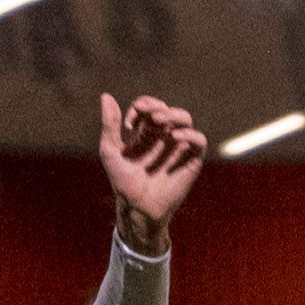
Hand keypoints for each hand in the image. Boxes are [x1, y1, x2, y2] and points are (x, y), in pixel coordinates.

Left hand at [101, 94, 205, 241]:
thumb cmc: (123, 182)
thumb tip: (106, 96)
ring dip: (174, 115)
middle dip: (158, 108)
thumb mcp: (110, 151)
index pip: (149, 107)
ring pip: (185, 119)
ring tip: (161, 122)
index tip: (128, 124)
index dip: (141, 106)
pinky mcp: (191, 160)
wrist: (138, 207)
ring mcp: (178, 147)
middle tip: (149, 117)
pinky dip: (190, 134)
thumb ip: (109, 124)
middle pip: (168, 109)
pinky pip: (199, 140)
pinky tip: (174, 137)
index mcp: (145, 133)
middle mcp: (163, 137)